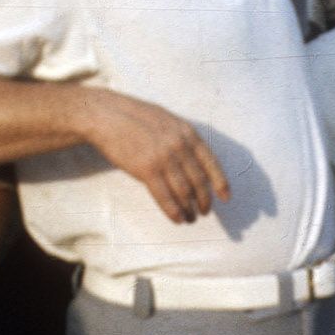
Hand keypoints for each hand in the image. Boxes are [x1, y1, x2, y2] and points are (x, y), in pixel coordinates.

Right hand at [79, 87, 231, 223]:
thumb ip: (183, 139)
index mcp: (188, 133)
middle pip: (199, 182)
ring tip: (190, 219)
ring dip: (190, 210)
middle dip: (204, 201)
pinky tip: (177, 219)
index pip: (212, 163)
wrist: (108, 115)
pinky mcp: (146, 170)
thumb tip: (195, 163)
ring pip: (184, 192)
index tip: (226, 198)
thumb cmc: (136, 117)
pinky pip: (165, 197)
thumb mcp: (168, 121)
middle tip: (204, 212)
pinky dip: (174, 211)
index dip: (221, 183)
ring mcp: (164, 158)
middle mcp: (180, 146)